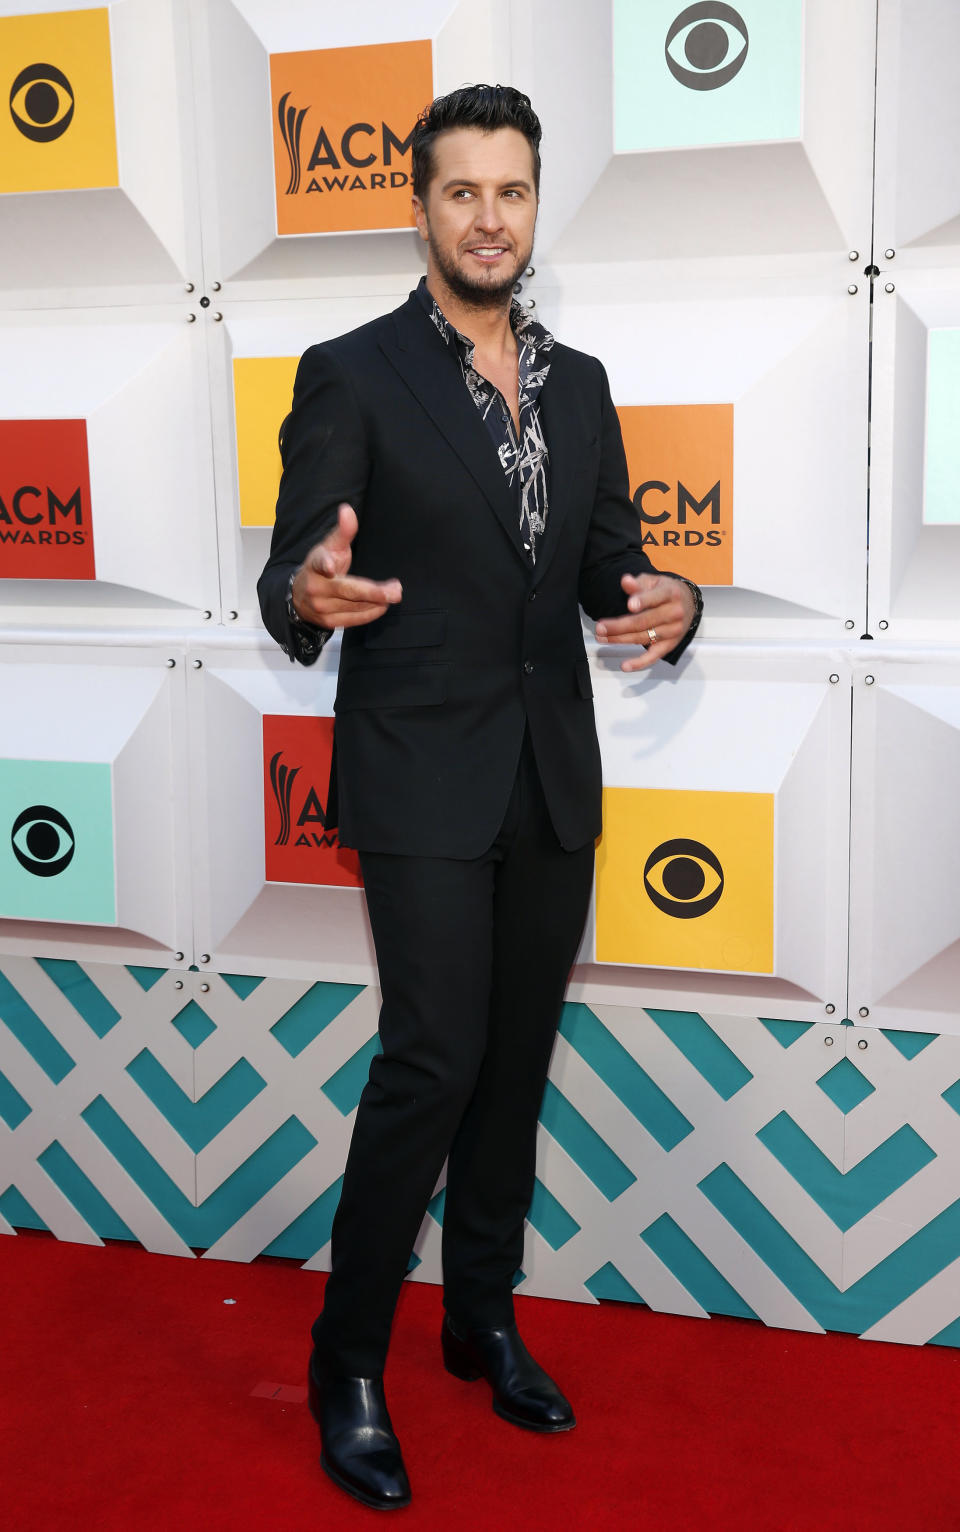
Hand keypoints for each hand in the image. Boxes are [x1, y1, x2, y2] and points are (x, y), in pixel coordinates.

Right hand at [291, 503, 401, 628]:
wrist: (299, 597)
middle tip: (396, 590)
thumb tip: (347, 509)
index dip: (325, 564)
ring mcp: (321, 608)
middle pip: (348, 591)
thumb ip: (342, 531)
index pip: (319, 562)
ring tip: (394, 593)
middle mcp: (316, 588)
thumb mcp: (329, 547)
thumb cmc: (320, 567)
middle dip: (374, 592)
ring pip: (355, 606)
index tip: (330, 566)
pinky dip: (371, 612)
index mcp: (315, 565)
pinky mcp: (328, 622)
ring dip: (378, 601)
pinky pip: (354, 619)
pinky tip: (383, 605)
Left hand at [595, 574, 694, 671]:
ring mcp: (673, 631)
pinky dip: (639, 663)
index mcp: (671, 593)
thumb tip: (625, 581)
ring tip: (602, 637)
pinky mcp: (669, 645)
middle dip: (619, 626)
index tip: (630, 605)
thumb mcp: (653, 582)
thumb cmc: (666, 592)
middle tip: (600, 627)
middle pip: (644, 621)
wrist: (687, 604)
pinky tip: (625, 665)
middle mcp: (675, 613)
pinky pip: (654, 656)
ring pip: (643, 637)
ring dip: (620, 639)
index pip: (656, 597)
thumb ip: (638, 584)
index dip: (643, 601)